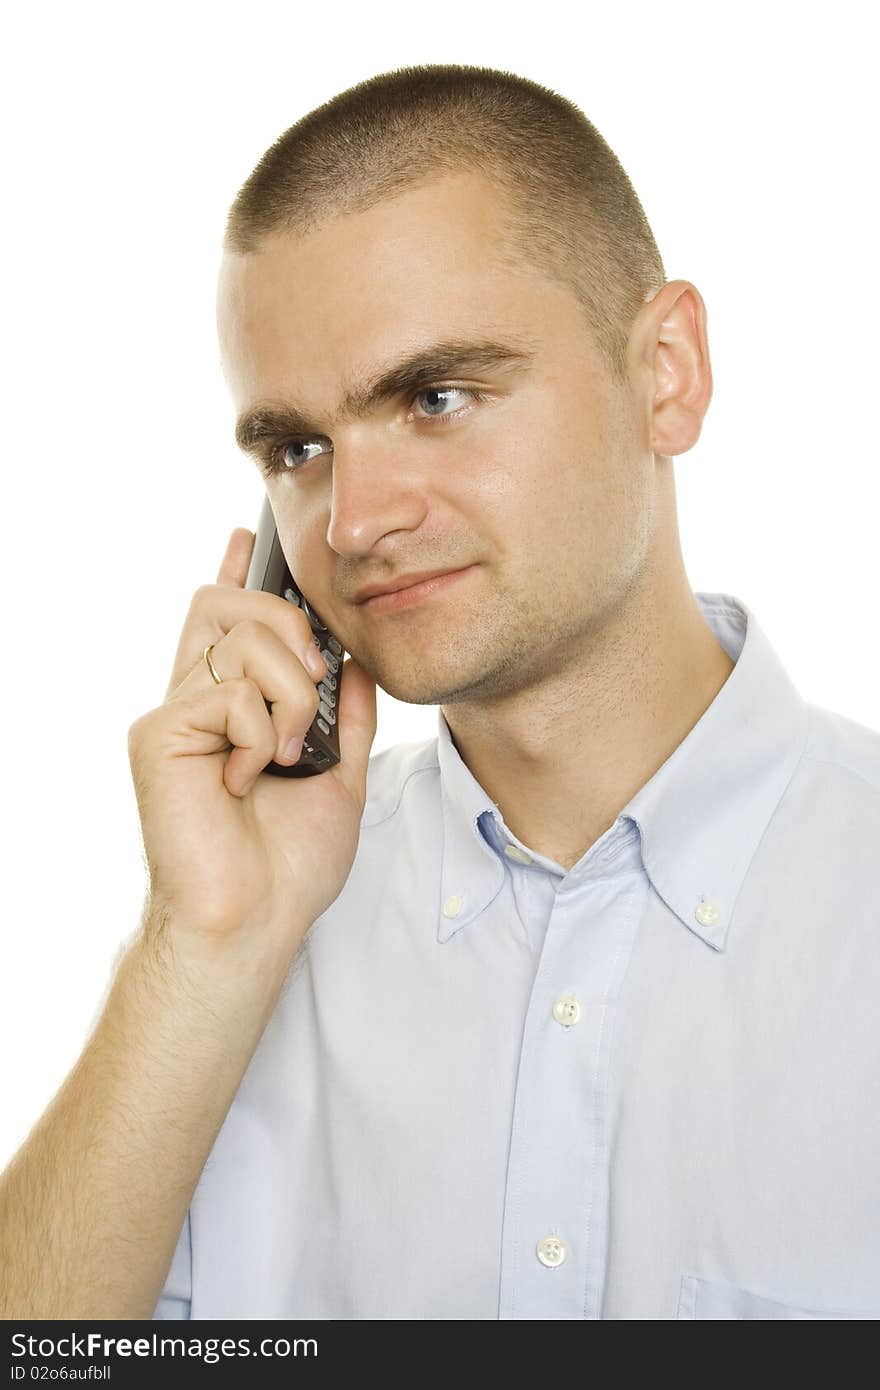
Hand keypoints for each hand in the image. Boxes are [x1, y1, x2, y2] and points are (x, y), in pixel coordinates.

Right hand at [127, 528, 376, 954]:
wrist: (255, 920)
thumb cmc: (288, 863)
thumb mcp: (340, 774)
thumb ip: (345, 713)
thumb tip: (354, 657)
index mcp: (230, 705)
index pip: (223, 618)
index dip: (234, 572)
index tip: (247, 535)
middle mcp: (193, 698)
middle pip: (225, 602)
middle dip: (289, 627)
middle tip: (311, 688)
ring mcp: (172, 714)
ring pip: (238, 636)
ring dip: (288, 693)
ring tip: (287, 756)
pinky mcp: (157, 734)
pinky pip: (229, 692)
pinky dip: (262, 734)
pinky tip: (250, 780)